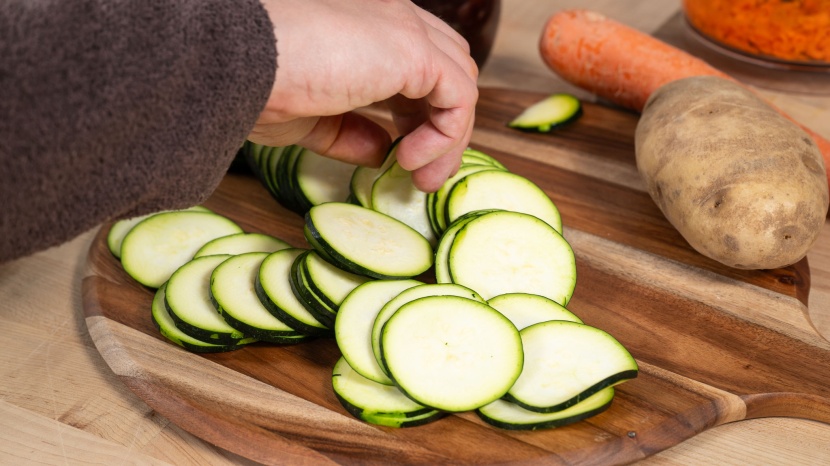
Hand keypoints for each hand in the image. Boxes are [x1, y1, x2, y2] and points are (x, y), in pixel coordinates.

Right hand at [250, 0, 478, 191]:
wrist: (235, 63)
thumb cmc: (255, 82)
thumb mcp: (310, 118)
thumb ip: (350, 131)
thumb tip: (381, 153)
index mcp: (367, 26)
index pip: (419, 62)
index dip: (421, 111)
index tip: (407, 155)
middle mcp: (391, 18)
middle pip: (449, 69)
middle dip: (442, 124)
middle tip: (423, 173)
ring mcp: (405, 29)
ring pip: (460, 82)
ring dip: (449, 137)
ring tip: (420, 179)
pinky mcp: (413, 49)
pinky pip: (459, 97)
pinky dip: (446, 135)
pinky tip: (409, 160)